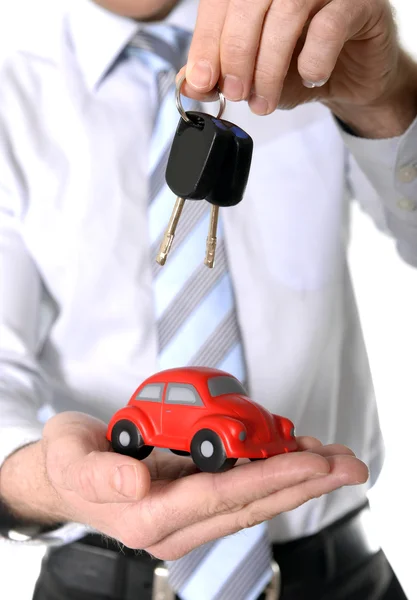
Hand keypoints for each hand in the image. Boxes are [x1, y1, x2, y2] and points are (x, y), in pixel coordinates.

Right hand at [1, 412, 367, 559]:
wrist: (65, 477)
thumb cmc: (69, 462)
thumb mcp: (71, 458)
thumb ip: (100, 473)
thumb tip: (136, 481)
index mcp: (148, 516)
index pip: (221, 496)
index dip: (269, 478)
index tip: (312, 463)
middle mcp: (175, 524)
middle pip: (250, 504)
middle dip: (303, 484)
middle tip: (349, 465)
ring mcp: (188, 517)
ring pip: (253, 502)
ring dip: (297, 482)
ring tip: (337, 462)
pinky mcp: (194, 503)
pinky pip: (242, 493)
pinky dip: (274, 476)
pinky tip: (299, 460)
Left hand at [180, 0, 416, 136]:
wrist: (352, 78)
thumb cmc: (300, 68)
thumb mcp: (253, 77)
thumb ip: (220, 76)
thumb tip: (189, 83)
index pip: (220, 2)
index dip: (206, 42)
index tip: (201, 81)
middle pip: (249, 2)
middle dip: (236, 54)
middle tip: (236, 93)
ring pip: (287, 12)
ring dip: (269, 65)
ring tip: (264, 101)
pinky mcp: (360, 3)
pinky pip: (329, 26)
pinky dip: (313, 59)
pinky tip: (310, 77)